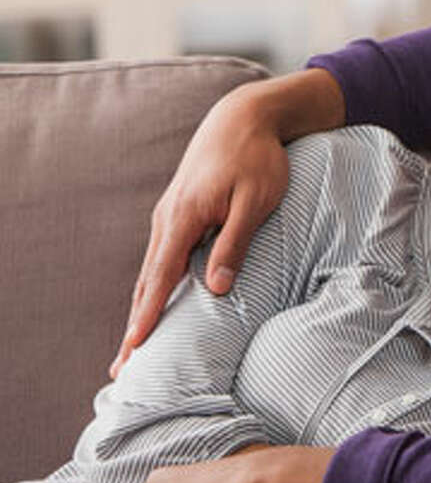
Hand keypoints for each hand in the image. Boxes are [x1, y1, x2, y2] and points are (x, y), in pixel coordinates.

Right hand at [111, 69, 344, 377]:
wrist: (243, 117)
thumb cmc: (256, 159)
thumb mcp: (254, 202)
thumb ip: (234, 244)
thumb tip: (216, 289)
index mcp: (184, 218)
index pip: (161, 278)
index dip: (148, 316)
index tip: (135, 349)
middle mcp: (168, 219)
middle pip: (146, 281)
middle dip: (135, 324)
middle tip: (122, 366)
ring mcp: (169, 214)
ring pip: (151, 270)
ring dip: (141, 307)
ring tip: (133, 343)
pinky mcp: (178, 211)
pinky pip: (161, 256)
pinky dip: (152, 284)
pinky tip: (154, 302)